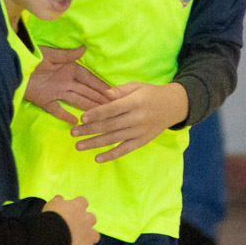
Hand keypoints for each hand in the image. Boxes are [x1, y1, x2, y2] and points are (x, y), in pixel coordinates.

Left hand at [25, 47, 111, 124]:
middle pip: (85, 92)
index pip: (88, 79)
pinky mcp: (44, 101)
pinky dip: (65, 116)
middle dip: (98, 99)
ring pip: (76, 101)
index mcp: (69, 69)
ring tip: (101, 116)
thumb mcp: (50, 54)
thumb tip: (84, 49)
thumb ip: (68, 55)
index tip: (112, 93)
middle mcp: (65, 81)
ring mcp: (55, 92)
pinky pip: (57, 110)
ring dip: (88, 107)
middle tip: (114, 108)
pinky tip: (75, 122)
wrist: (13, 66)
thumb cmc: (33, 56)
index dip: (100, 85)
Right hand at [43, 195, 97, 244]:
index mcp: (79, 205)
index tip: (70, 211)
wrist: (51, 233)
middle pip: (92, 218)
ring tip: (78, 241)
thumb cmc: (50, 217)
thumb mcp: (52, 204)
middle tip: (74, 227)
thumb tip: (60, 198)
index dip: (77, 207)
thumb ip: (58, 200)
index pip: (83, 202)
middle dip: (86, 222)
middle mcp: (87, 218)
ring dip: (89, 237)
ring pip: (95, 235)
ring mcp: (89, 234)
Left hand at [70, 82, 187, 162]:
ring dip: (95, 144)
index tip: (82, 118)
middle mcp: (137, 118)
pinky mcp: (141, 141)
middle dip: (89, 130)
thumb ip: (119, 91)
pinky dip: (111, 155)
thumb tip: (103, 94)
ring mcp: (139, 132)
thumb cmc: (150, 93)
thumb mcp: (136, 86)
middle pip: (110, 126)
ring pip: (114, 139)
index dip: (97, 114)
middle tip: (73, 133)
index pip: (112, 109)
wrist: (172, 106)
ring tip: (79, 146)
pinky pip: (124, 150)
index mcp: (134, 102)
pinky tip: (97, 158)